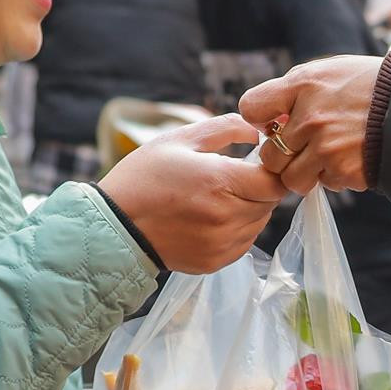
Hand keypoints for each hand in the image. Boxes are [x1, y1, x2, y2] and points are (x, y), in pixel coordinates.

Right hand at [97, 114, 285, 272]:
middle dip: (260, 187)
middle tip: (234, 177)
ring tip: (218, 197)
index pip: (275, 181)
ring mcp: (222, 244)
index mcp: (220, 182)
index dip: (271, 169)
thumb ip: (225, 128)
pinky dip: (237, 228)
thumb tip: (257, 132)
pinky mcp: (216, 261)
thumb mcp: (180, 140)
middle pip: (270, 202)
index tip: (256, 162)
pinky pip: (244, 241)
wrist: (115, 225)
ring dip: (250, 208)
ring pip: (259, 222)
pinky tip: (211, 217)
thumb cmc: (143, 178)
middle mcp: (226, 217)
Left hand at [240, 55, 385, 195]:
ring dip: (304, 174)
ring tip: (325, 160)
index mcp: (303, 84)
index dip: (260, 119)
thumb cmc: (373, 86)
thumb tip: (271, 122)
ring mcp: (326, 148)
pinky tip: (351, 160)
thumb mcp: (331, 72)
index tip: (275, 123)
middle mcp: (310, 117)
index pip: (252, 107)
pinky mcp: (344, 171)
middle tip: (303, 149)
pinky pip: (324, 185)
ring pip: (291, 179)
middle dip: (283, 156)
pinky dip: (334, 178)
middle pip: (270, 154)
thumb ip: (297, 92)